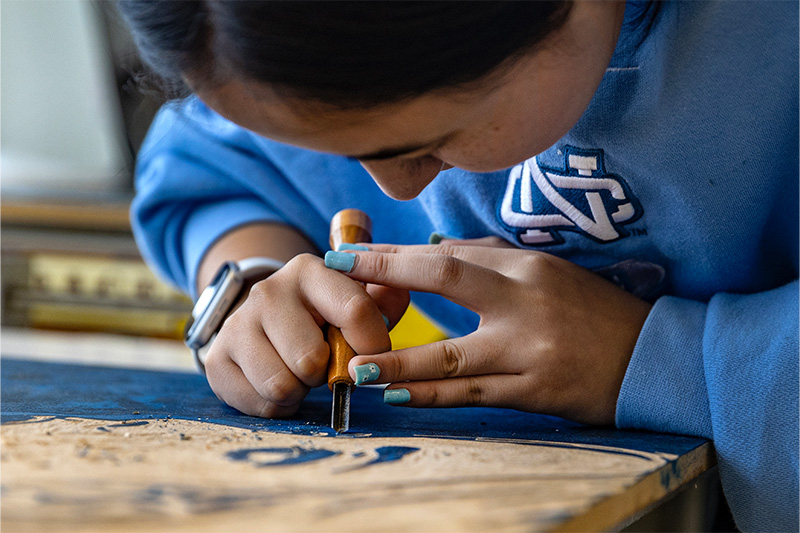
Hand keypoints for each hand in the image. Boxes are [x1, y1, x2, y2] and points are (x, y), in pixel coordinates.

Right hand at [202, 253, 407, 417]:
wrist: (266, 321)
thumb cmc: (324, 316)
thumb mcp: (357, 300)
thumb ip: (385, 299)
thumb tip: (397, 293)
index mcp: (309, 271)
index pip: (355, 311)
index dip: (372, 344)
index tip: (371, 355)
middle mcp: (267, 291)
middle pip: (312, 360)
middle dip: (326, 371)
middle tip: (323, 361)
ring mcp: (236, 325)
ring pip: (282, 386)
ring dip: (300, 390)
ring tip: (299, 372)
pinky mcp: (216, 359)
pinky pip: (261, 404)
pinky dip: (277, 405)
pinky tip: (278, 382)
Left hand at [341, 243, 651, 424]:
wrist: (650, 359)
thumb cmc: (592, 310)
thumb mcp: (547, 272)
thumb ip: (489, 258)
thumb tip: (432, 249)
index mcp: (527, 267)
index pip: (449, 254)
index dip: (395, 253)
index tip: (350, 252)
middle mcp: (526, 302)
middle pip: (446, 282)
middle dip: (386, 279)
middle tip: (337, 282)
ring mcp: (530, 349)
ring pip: (451, 354)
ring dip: (399, 361)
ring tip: (357, 366)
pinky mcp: (534, 391)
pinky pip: (472, 393)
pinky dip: (433, 394)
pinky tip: (399, 394)